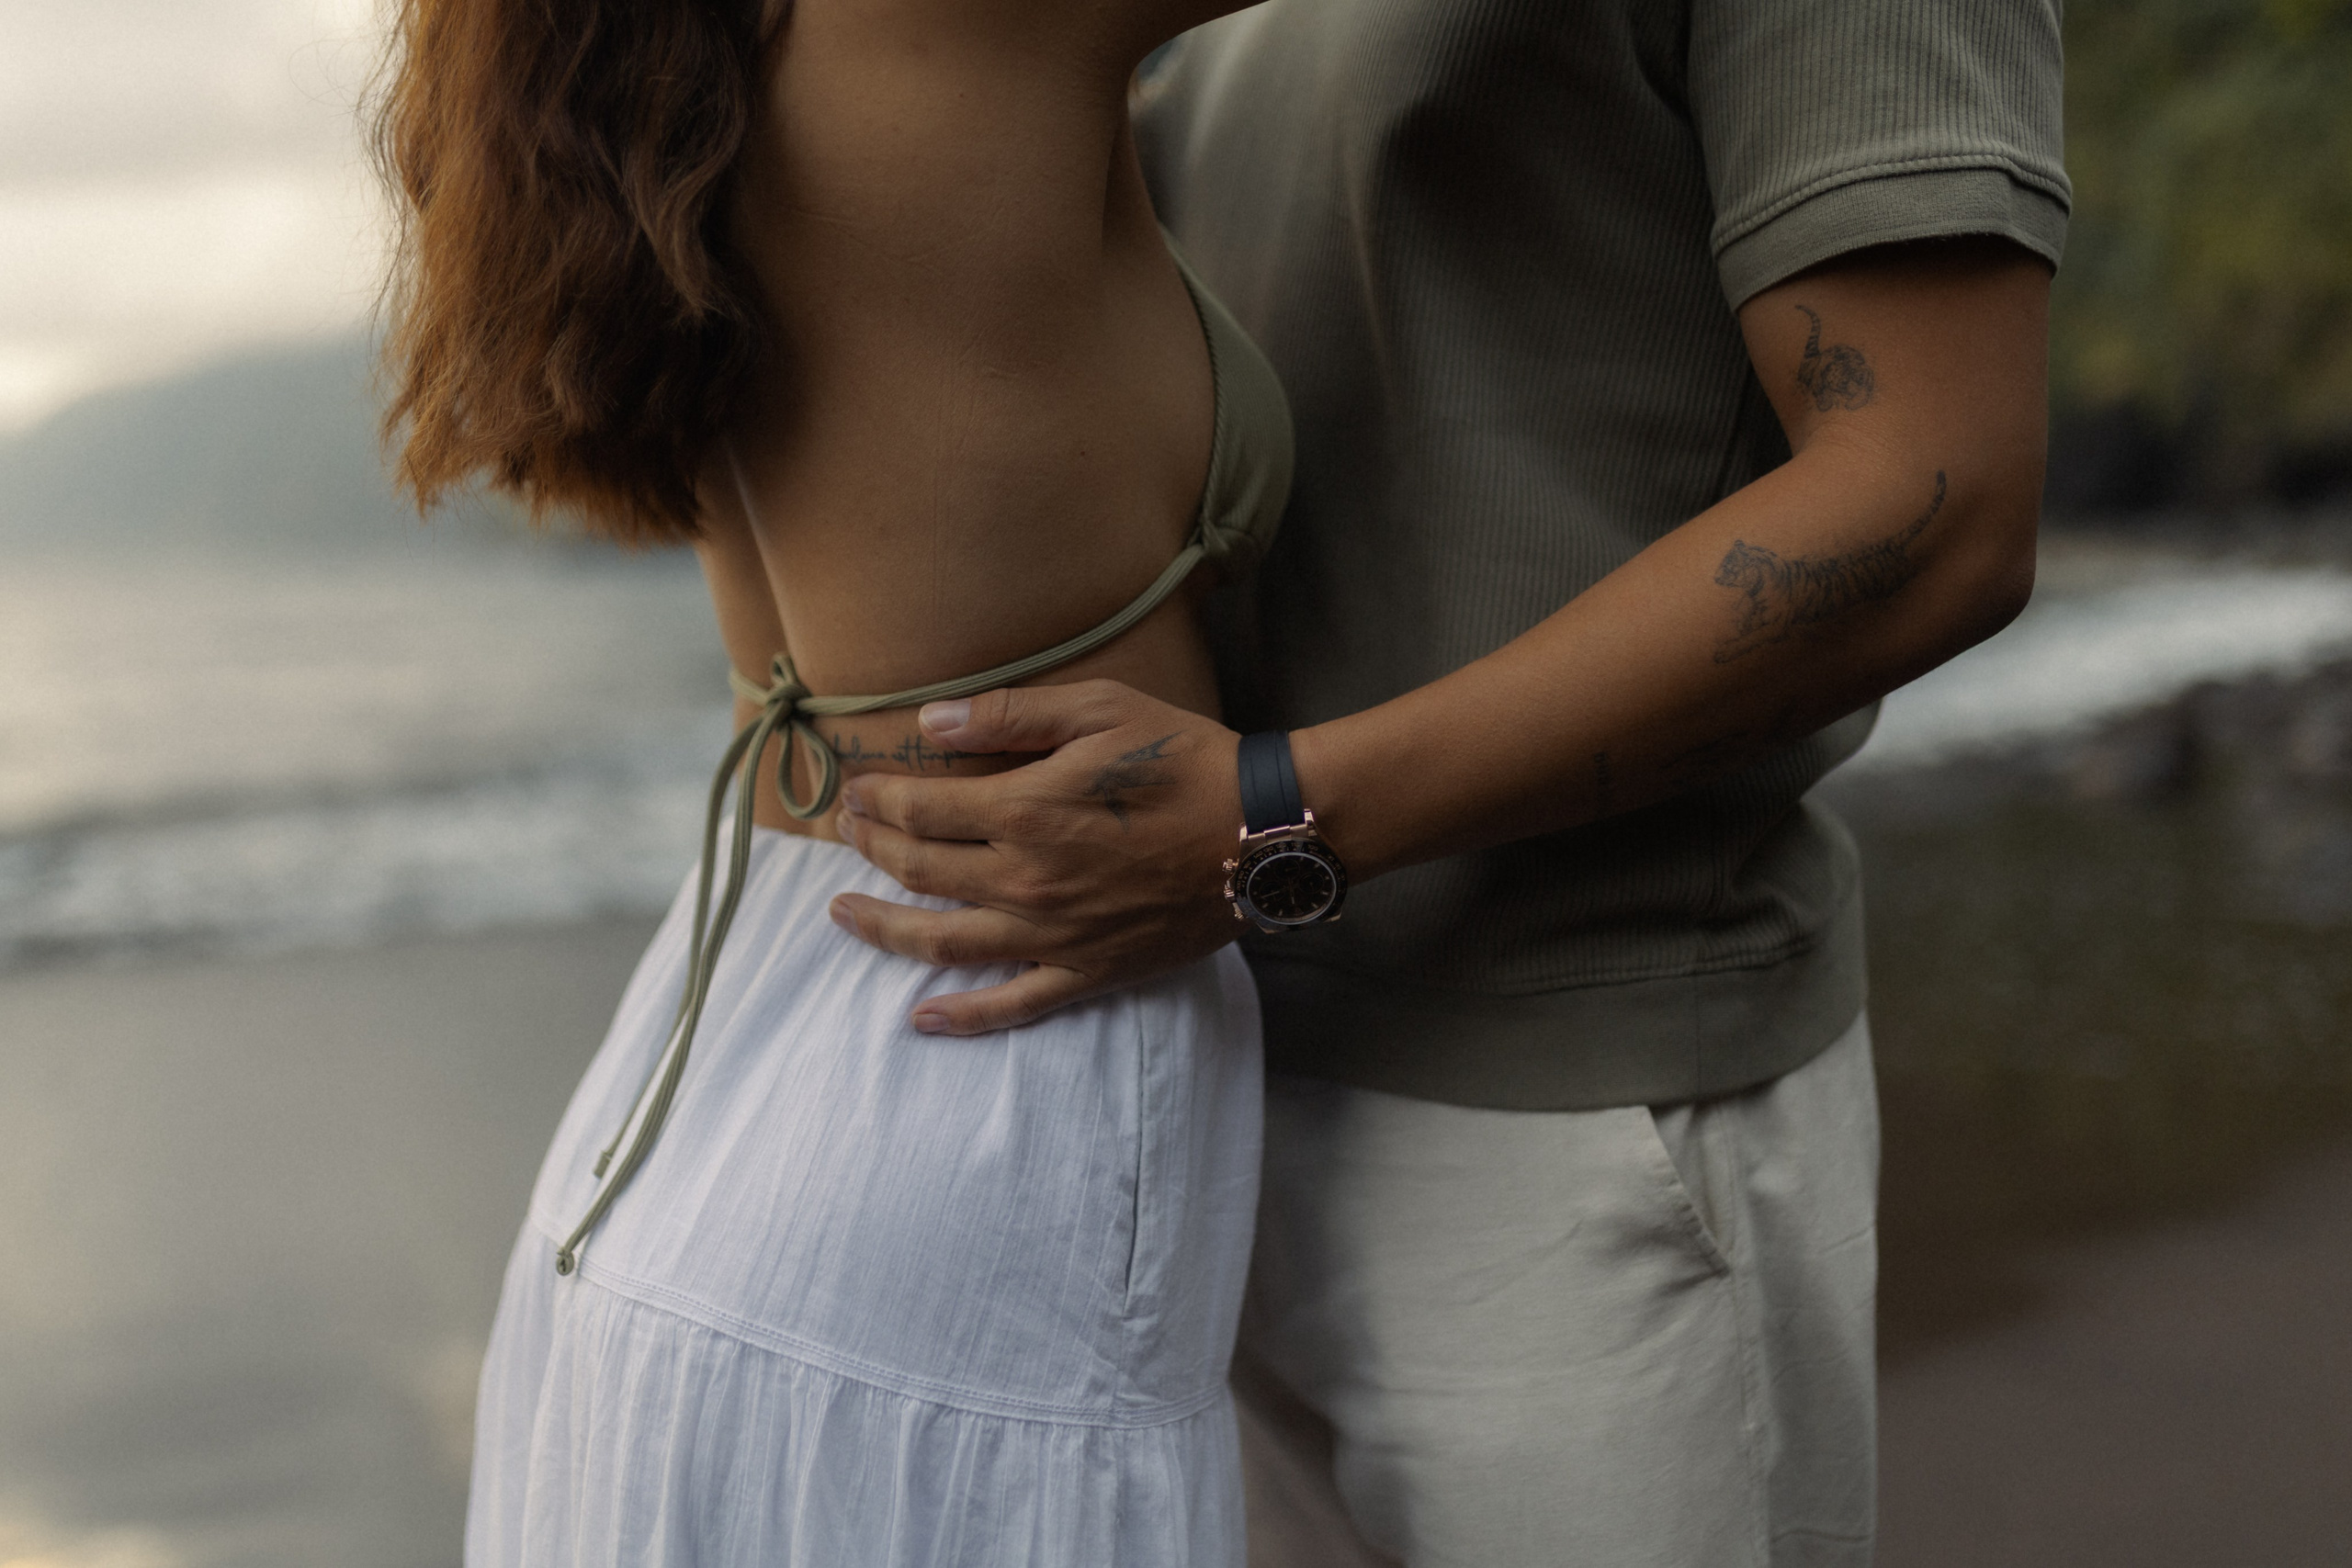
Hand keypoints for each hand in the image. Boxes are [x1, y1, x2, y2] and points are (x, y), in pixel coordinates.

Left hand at [828, 680, 1245, 1033]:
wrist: (1262, 831)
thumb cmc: (1184, 759)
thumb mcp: (1098, 709)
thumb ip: (1007, 716)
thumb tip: (930, 722)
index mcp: (1023, 811)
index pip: (918, 809)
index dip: (875, 798)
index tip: (854, 790)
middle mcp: (1024, 881)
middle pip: (918, 871)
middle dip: (871, 848)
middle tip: (847, 833)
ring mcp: (1053, 935)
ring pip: (943, 942)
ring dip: (883, 929)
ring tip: (844, 914)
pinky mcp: (1088, 971)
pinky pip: (1012, 1004)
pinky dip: (962, 1017)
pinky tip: (921, 1018)